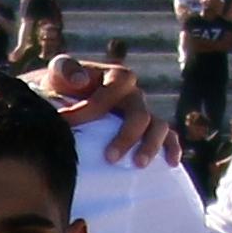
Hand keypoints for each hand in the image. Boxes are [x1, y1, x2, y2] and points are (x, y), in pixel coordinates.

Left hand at [41, 51, 190, 164]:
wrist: (65, 98)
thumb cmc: (63, 86)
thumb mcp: (59, 71)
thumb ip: (65, 67)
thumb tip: (81, 80)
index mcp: (117, 77)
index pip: (109, 94)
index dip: (89, 110)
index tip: (66, 124)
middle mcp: (134, 94)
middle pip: (139, 114)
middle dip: (126, 136)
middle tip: (109, 158)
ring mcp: (143, 112)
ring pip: (158, 126)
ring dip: (150, 145)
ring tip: (138, 165)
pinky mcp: (148, 129)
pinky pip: (168, 137)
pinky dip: (172, 148)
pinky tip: (170, 164)